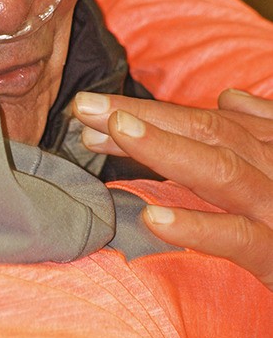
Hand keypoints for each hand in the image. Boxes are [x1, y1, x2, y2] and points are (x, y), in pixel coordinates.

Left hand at [73, 88, 272, 289]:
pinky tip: (152, 218)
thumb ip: (266, 131)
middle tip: (83, 109)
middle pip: (207, 134)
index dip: (150, 113)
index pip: (206, 122)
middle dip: (143, 118)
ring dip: (165, 149)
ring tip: (111, 135)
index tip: (93, 112)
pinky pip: (239, 239)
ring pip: (222, 171)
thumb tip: (230, 98)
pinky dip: (197, 226)